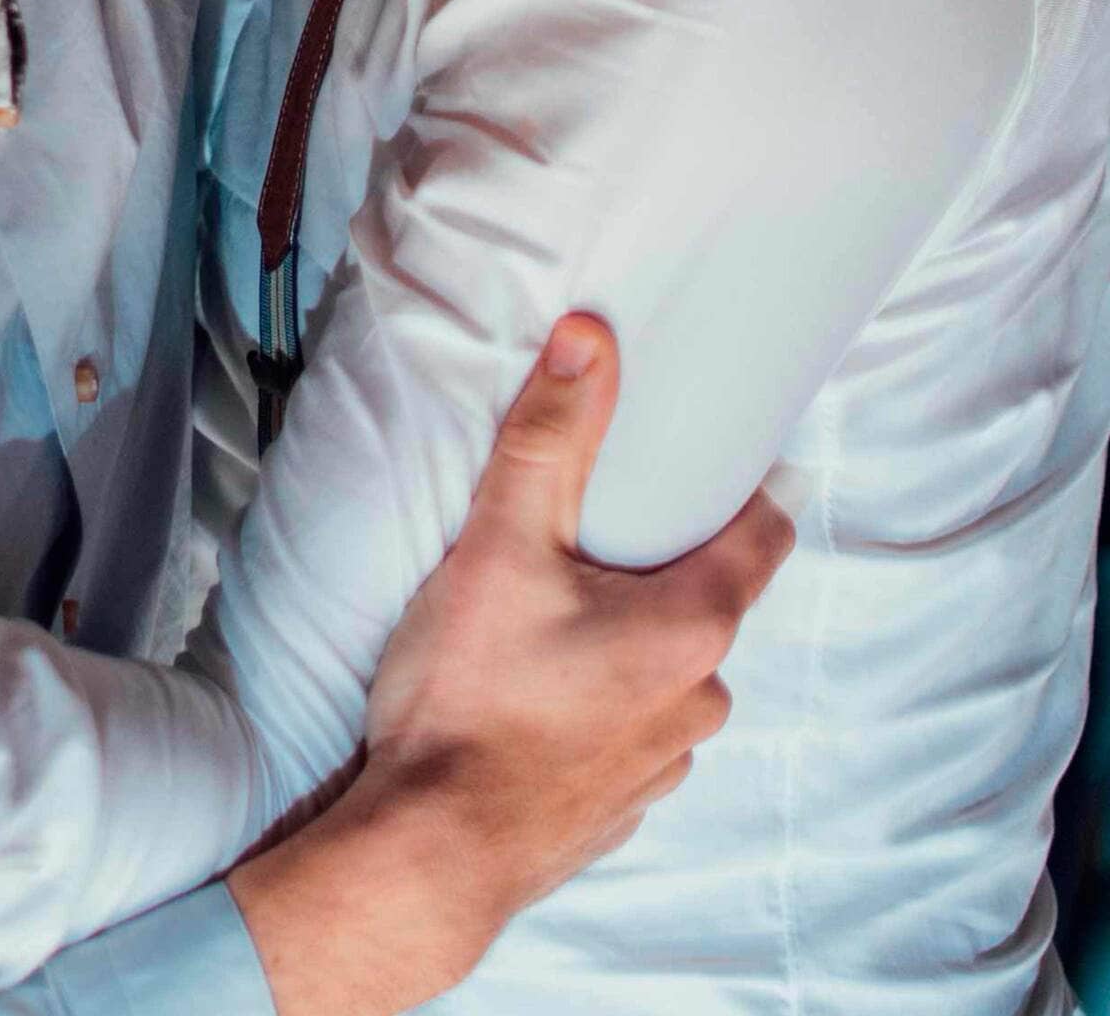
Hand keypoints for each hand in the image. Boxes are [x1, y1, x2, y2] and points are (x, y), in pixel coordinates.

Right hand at [228, 318, 789, 1015]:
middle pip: (705, 599)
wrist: (430, 853)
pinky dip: (596, 701)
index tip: (703, 457)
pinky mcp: (620, 807)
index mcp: (691, 626)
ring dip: (623, 638)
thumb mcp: (501, 543)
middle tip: (585, 533)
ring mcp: (664, 762)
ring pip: (664, 670)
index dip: (740, 488)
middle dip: (655, 562)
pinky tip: (532, 692)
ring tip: (545, 616)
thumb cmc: (471, 698)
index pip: (763, 535)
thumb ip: (548, 438)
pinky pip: (629, 729)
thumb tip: (590, 340)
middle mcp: (698, 698)